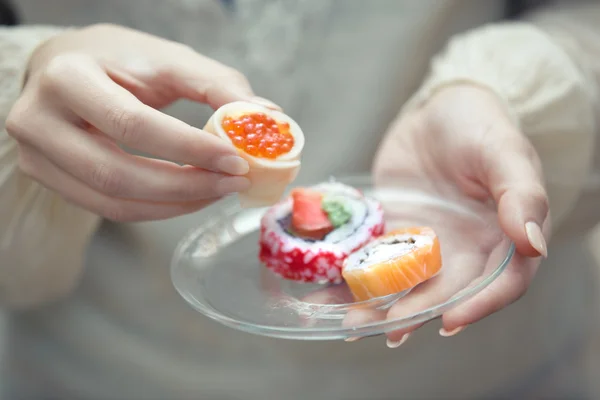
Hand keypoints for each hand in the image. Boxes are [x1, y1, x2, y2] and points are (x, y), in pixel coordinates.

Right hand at [6, 24, 277, 221]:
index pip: (133, 125)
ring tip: (217, 190)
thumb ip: (216, 83)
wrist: (63, 68)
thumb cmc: (118, 60)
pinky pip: (109, 209)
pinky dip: (156, 208)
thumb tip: (268, 114)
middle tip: (233, 183)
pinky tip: (189, 196)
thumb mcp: (165, 59)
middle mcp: (38, 120)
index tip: (237, 160)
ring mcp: (35, 156)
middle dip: (186, 186)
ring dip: (175, 204)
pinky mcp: (48, 179)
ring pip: (113, 202)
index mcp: (66, 78)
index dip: (189, 149)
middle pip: (117, 175)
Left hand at [372, 84, 549, 344]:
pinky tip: (325, 293)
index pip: (502, 283)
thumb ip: (522, 195)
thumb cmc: (479, 125)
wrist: (437, 111)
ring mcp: (427, 246)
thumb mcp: (505, 152)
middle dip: (417, 312)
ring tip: (349, 323)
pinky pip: (374, 262)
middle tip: (387, 330)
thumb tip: (535, 244)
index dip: (479, 305)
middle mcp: (467, 250)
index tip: (450, 321)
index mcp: (505, 237)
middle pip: (446, 292)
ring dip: (379, 306)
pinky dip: (352, 279)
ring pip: (406, 284)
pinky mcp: (394, 235)